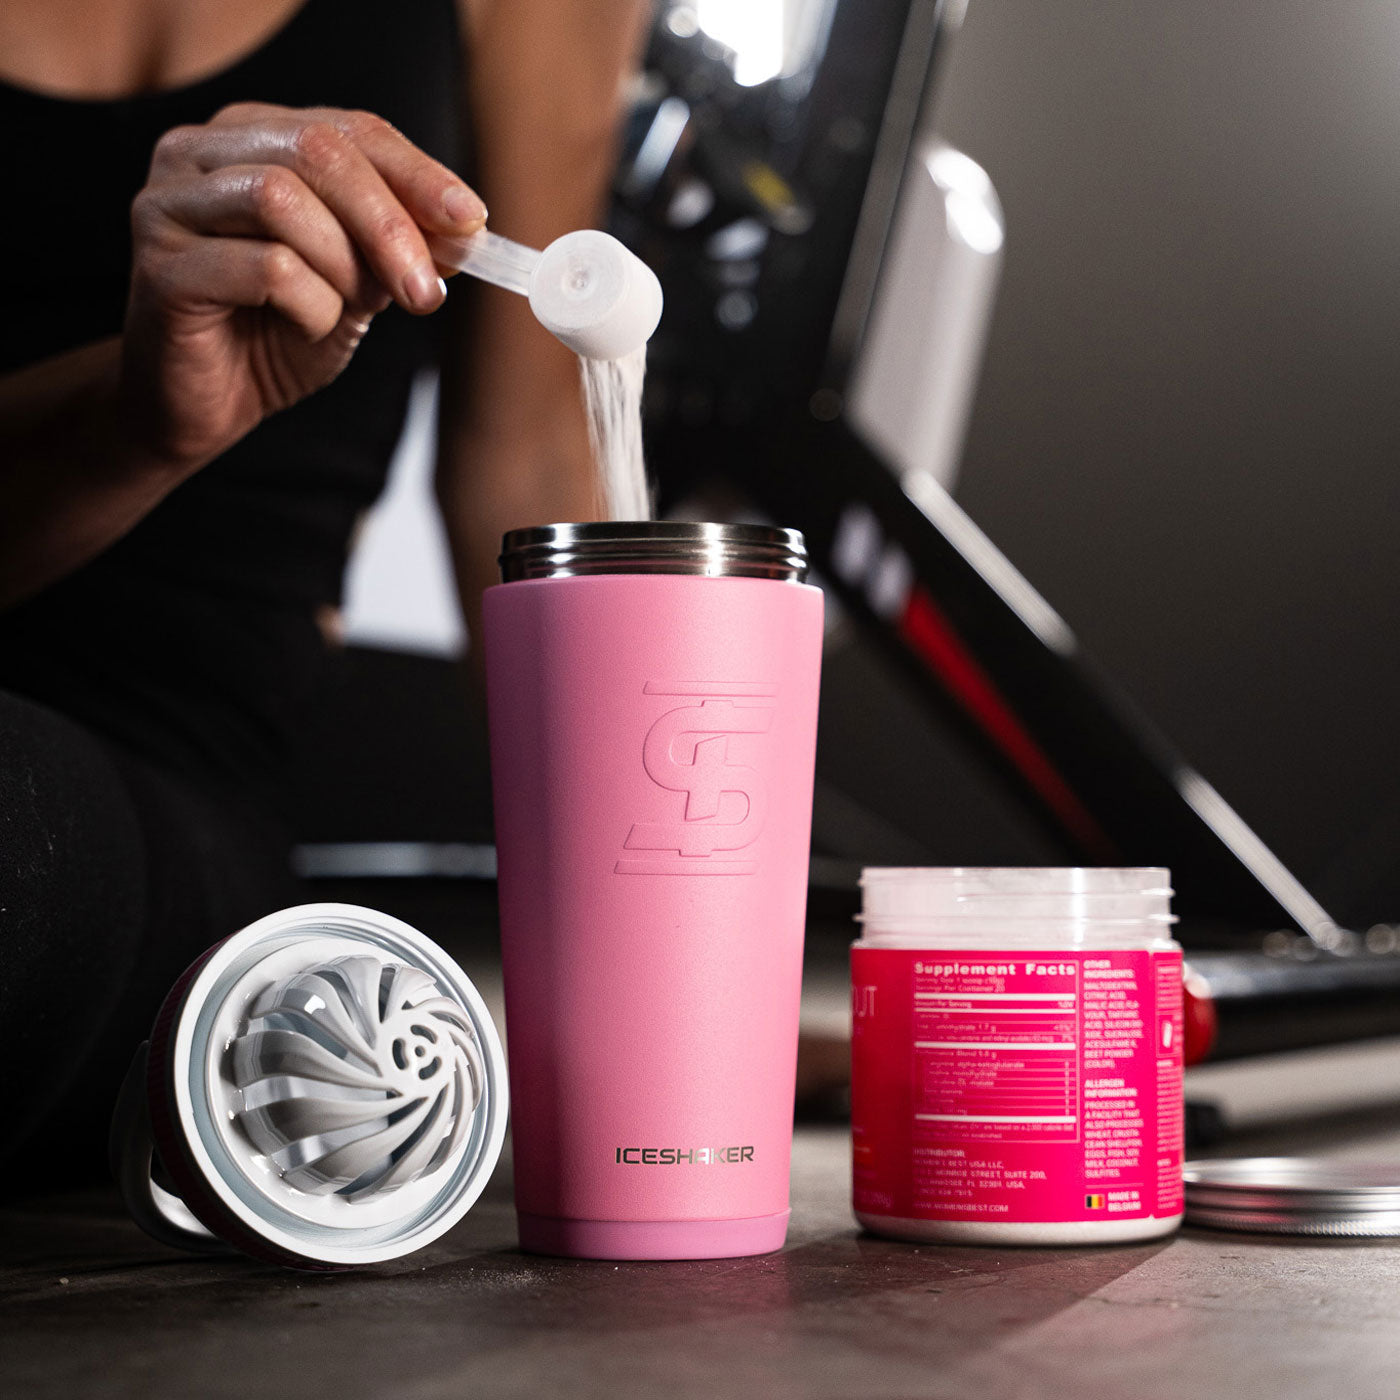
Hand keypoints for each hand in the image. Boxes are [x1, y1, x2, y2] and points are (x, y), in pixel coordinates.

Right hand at [120, 103, 485, 470]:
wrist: (208, 406)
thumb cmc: (276, 336)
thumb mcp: (356, 284)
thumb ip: (399, 247)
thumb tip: (465, 226)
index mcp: (249, 137)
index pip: (347, 129)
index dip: (417, 174)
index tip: (471, 221)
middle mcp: (197, 153)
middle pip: (317, 151)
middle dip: (390, 224)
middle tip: (426, 291)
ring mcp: (168, 205)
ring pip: (283, 200)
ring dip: (344, 266)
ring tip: (350, 310)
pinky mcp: (163, 269)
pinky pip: (266, 268)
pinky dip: (310, 305)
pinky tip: (307, 328)